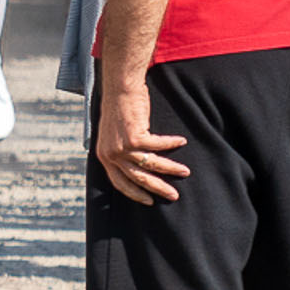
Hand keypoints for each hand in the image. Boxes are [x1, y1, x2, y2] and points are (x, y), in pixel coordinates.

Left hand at [96, 73, 190, 203]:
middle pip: (137, 178)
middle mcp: (111, 154)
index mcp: (104, 156)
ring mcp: (122, 147)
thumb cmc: (119, 110)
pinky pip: (159, 146)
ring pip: (151, 165)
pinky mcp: (134, 137)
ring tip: (185, 171)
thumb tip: (137, 164)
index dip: (135, 193)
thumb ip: (121, 151)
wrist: (119, 88)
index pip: (119, 182)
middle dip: (158, 188)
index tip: (148, 201)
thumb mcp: (113, 135)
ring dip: (171, 168)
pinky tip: (182, 141)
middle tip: (173, 196)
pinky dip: (171, 143)